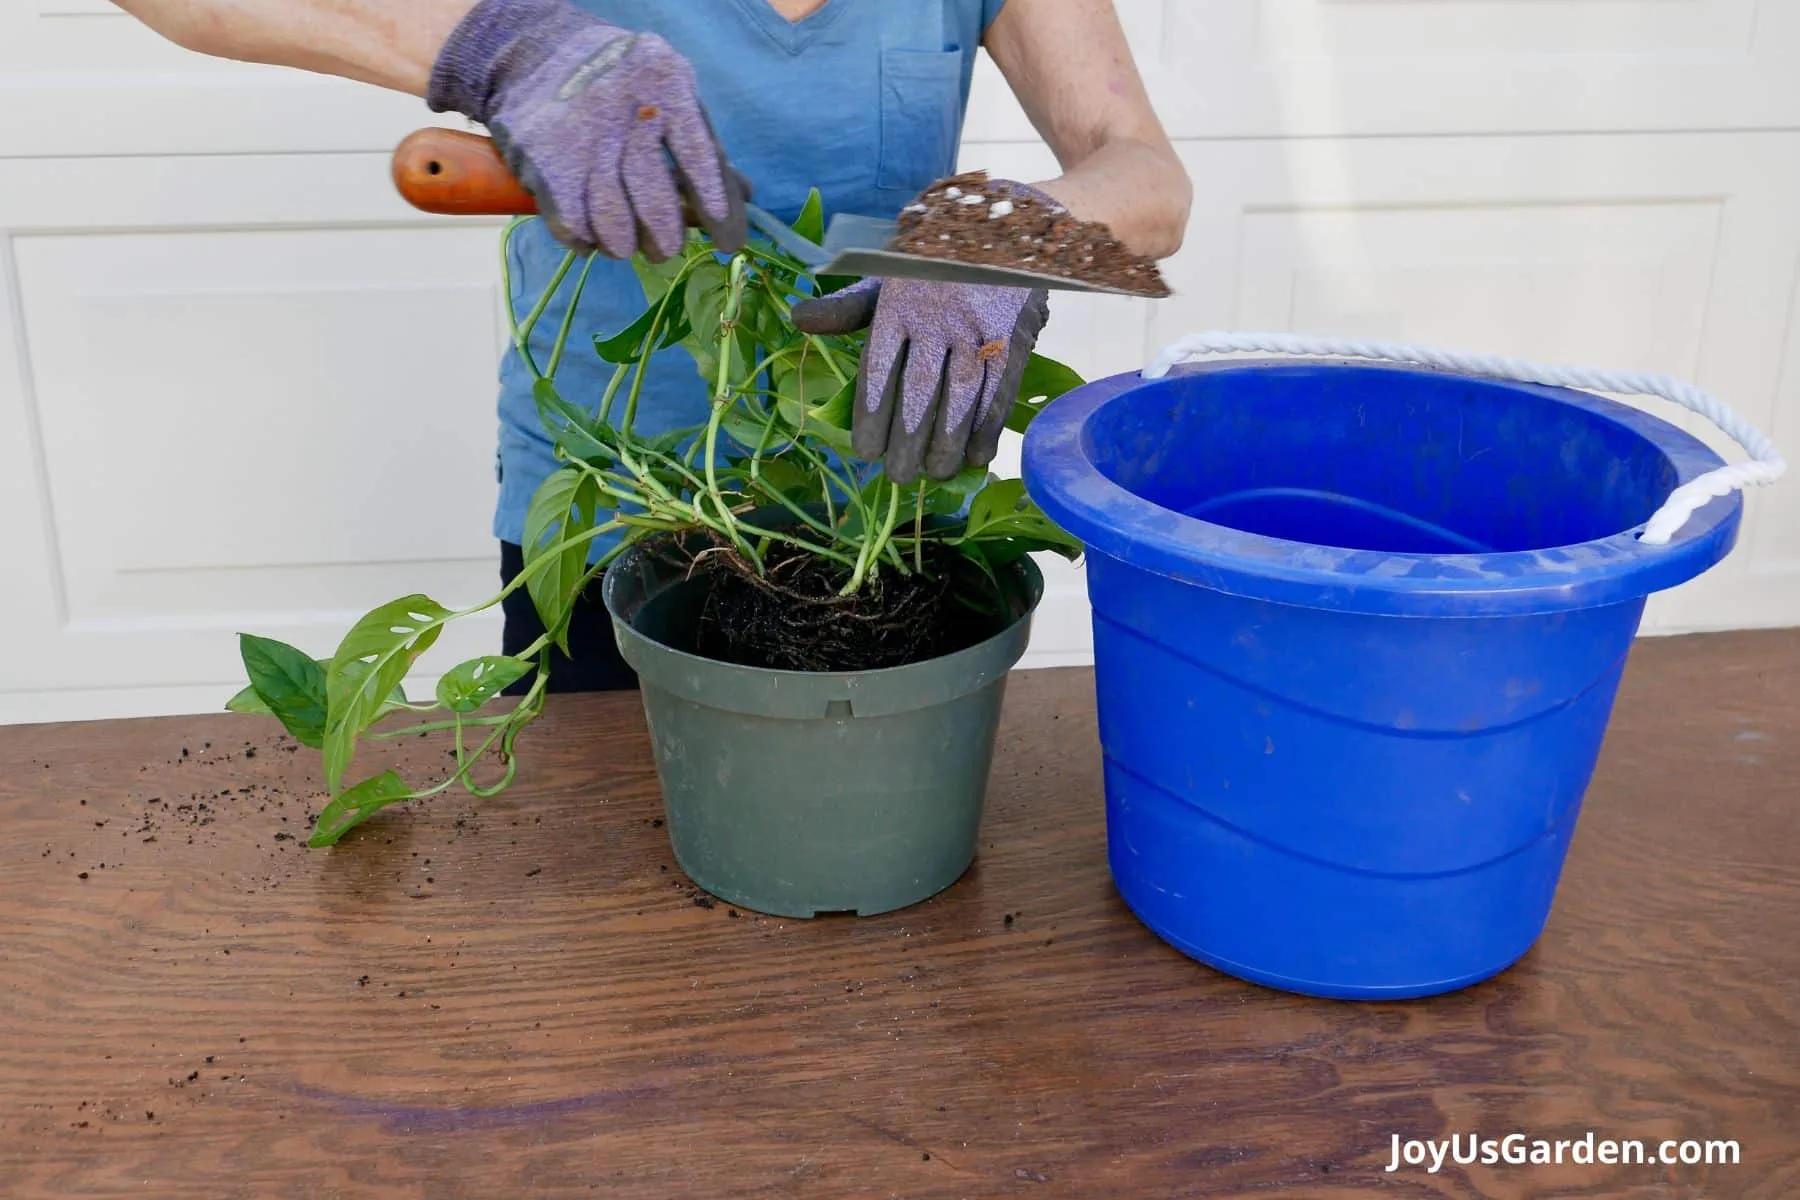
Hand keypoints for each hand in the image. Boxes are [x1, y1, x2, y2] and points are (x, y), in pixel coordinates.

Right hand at [426, 0, 748, 260]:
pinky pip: (572, 225)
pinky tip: (592, 234)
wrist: (535, 55)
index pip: (698, 156)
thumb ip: (702, 142)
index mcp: (663, 82)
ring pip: (611, 221)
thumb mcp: (669, 91)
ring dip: (624, 245)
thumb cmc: (623, 85)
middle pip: (651, 197)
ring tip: (628, 245)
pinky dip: (586, 240)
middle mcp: (619, 105)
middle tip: (667, 249)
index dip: (716, 206)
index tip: (727, 241)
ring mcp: (577, 133)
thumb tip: (744, 198)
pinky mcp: (541, 159)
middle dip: (665, 237)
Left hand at [792, 275, 1049, 484]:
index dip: (871, 417)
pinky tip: (976, 457)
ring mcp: (976, 328)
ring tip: (934, 474)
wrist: (1000, 225)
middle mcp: (935, 317)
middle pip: (918, 392)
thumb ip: (848, 307)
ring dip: (946, 444)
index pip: (879, 370)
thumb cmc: (932, 261)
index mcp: (896, 303)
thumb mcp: (887, 276)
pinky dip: (988, 427)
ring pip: (958, 397)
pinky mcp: (1013, 337)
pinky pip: (998, 390)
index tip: (866, 452)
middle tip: (898, 476)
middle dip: (907, 442)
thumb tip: (799, 319)